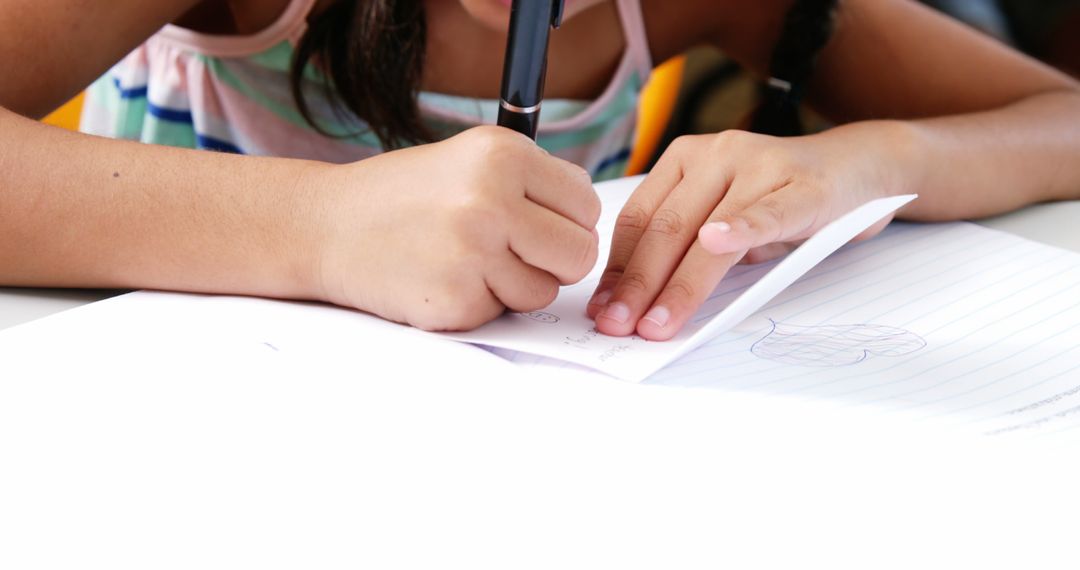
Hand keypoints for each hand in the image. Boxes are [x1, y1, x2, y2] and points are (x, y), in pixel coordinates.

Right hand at [315, 126, 600, 330]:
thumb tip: (589, 221)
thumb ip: (532, 184)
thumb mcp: (470, 160)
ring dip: (514, 285)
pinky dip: (478, 303)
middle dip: (555, 260)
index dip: (567, 221)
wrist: (325, 226)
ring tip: (468, 260)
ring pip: (544, 292)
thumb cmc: (404, 194)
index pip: (586, 204)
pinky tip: (443, 277)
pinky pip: (501, 313)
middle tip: (515, 252)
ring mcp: (473, 253)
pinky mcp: (455, 300)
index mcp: (503, 154)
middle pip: (580, 254)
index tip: (538, 223)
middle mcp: (492, 199)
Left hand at [587, 124, 911, 340]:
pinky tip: (718, 246)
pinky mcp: (803, 185)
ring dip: (679, 285)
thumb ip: (688, 247)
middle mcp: (716, 154)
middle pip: (664, 228)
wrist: (859, 166)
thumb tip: (643, 303)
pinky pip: (766, 212)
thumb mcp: (726, 214)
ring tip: (657, 323)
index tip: (603, 309)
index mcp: (685, 159)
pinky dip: (741, 229)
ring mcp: (759, 166)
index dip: (618, 268)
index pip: (638, 218)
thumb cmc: (782, 198)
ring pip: (705, 230)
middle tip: (617, 326)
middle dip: (637, 285)